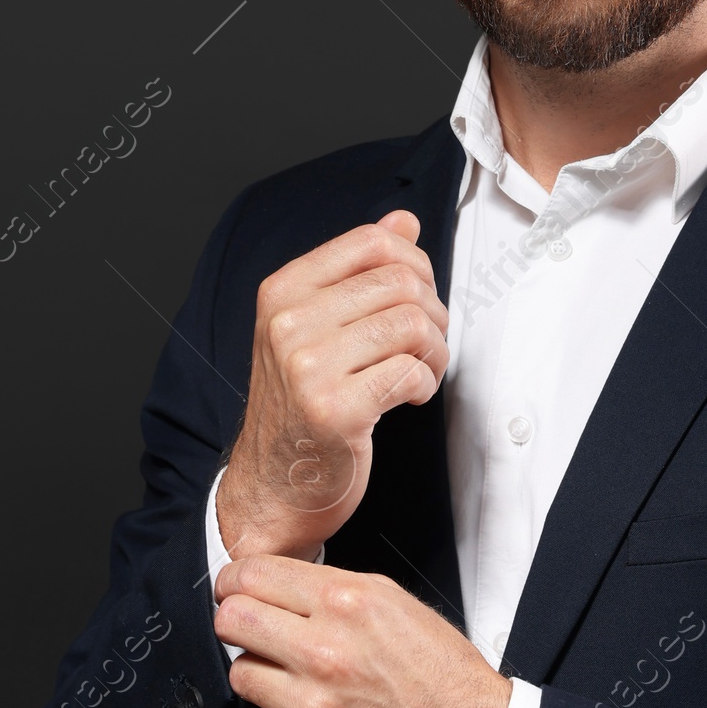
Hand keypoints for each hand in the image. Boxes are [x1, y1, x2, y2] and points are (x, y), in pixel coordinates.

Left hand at [213, 555, 511, 707]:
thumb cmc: (439, 674)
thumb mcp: (393, 602)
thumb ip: (329, 588)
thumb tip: (272, 583)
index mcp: (347, 603)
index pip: (252, 576)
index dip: (234, 581)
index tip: (233, 590)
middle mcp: (325, 652)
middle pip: (230, 621)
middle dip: (234, 621)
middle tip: (252, 632)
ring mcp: (311, 707)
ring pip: (239, 673)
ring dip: (261, 675)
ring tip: (298, 682)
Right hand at [216, 209, 448, 560]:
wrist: (272, 486)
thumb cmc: (300, 406)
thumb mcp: (315, 328)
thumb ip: (357, 272)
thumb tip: (403, 221)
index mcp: (283, 291)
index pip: (371, 242)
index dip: (415, 264)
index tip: (418, 299)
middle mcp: (289, 323)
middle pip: (402, 283)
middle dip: (433, 314)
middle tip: (425, 346)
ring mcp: (308, 366)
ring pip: (414, 325)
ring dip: (434, 352)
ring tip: (420, 372)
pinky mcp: (336, 410)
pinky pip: (411, 373)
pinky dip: (424, 385)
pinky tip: (408, 399)